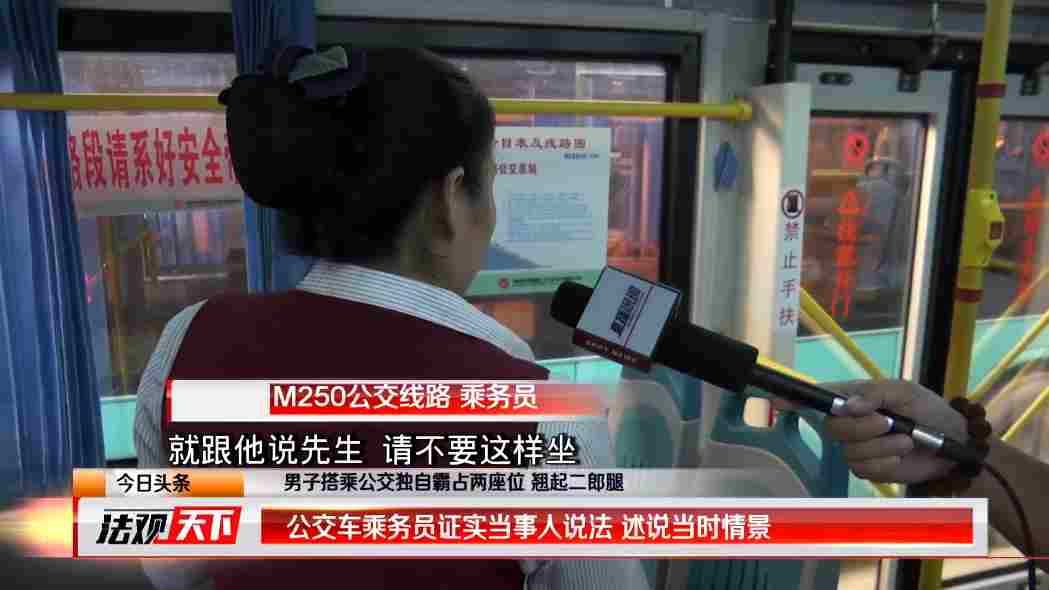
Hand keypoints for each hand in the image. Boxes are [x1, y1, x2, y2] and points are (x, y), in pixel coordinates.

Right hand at [774, 380, 967, 483]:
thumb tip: (847, 406)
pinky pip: (863, 468)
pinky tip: (899, 454)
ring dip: (881, 446)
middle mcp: (847, 421)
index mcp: (851, 396)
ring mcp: (855, 446)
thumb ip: (874, 393)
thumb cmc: (927, 408)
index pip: (817, 396)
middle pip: (831, 427)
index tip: (778, 403)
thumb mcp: (904, 391)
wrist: (953, 442)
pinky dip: (885, 462)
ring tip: (905, 439)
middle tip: (888, 423)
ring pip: (849, 450)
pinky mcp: (866, 468)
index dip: (795, 399)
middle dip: (861, 427)